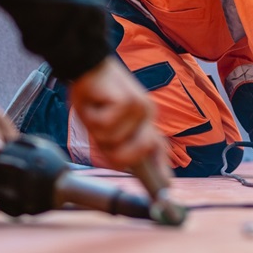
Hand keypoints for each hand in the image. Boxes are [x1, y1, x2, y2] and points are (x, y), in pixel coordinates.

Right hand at [70, 56, 167, 173]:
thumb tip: (125, 165)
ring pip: (115, 142)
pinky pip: (107, 127)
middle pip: (133, 157)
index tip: (165, 188)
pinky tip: (96, 102)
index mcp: (144, 123)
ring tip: (96, 111)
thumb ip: (117, 143)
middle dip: (110, 151)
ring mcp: (140, 109)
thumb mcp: (104, 125)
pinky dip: (94, 117)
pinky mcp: (129, 102)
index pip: (157, 149)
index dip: (160, 171)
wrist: (87, 64)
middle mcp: (147, 116)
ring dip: (97, 131)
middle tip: (98, 130)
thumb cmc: (94, 96)